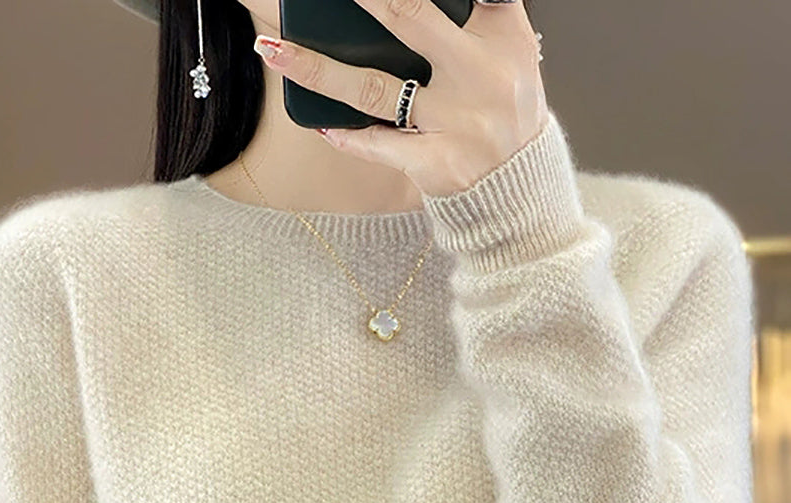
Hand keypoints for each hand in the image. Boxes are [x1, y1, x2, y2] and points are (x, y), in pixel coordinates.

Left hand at [252, 0, 548, 199]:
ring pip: (373, 87)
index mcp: (502, 34)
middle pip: (408, 17)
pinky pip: (378, 145)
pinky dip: (346, 136)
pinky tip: (318, 123)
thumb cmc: (506, 111)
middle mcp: (481, 74)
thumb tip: (396, 7)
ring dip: (317, 70)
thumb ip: (478, 13)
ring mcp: (456, 121)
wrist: (521, 191)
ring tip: (274, 50)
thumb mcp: (510, 50)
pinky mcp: (436, 163)